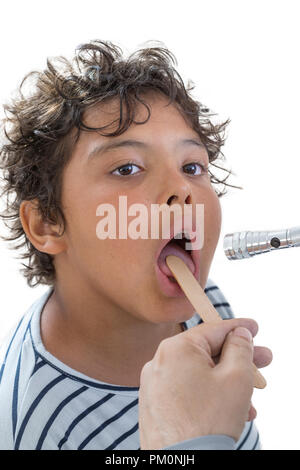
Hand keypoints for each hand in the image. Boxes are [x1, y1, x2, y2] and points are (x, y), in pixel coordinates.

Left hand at [138, 318, 271, 449]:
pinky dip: (208, 395)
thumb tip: (238, 334)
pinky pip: (186, 391)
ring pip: (198, 375)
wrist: (183, 464)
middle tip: (263, 361)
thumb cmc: (209, 421)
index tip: (254, 328)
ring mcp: (153, 385)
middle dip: (237, 358)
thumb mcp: (236, 377)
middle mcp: (159, 362)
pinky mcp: (154, 405)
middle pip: (206, 353)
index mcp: (176, 348)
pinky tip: (230, 410)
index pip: (213, 329)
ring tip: (250, 397)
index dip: (238, 327)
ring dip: (226, 382)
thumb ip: (240, 348)